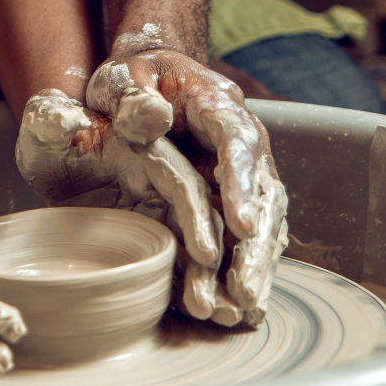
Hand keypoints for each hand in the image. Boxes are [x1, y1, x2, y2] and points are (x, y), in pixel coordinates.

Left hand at [87, 47, 287, 325]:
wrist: (143, 83)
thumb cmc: (132, 79)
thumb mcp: (122, 78)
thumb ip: (132, 95)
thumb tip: (153, 116)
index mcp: (218, 105)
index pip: (238, 142)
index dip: (242, 184)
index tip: (241, 224)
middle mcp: (241, 142)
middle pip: (263, 192)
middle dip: (256, 243)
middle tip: (244, 287)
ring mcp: (242, 172)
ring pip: (263, 222)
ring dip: (255, 265)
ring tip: (242, 307)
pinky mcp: (232, 198)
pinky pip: (247, 238)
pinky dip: (245, 270)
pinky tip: (238, 307)